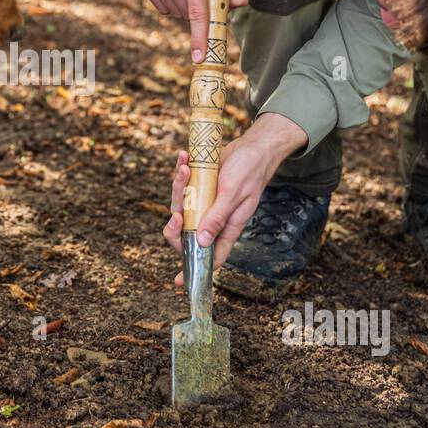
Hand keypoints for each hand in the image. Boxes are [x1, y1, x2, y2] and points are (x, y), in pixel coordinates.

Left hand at [162, 112, 308, 281]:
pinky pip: (183, 185)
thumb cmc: (250, 171)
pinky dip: (180, 171)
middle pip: (185, 232)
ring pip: (181, 205)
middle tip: (175, 215)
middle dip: (174, 225)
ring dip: (178, 186)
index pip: (210, 255)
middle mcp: (213, 218)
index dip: (193, 268)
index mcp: (226, 227)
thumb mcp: (233, 194)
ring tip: (184, 167)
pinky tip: (183, 157)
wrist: (254, 146)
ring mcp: (205, 202)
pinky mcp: (199, 186)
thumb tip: (201, 242)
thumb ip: (218, 217)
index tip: (177, 281)